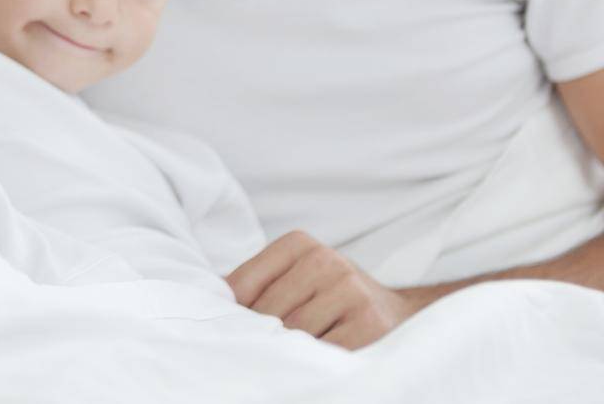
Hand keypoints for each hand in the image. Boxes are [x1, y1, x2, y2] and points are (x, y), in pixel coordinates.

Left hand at [227, 230, 422, 348]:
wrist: (399, 314)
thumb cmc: (332, 297)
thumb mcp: (296, 276)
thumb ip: (258, 283)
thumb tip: (207, 299)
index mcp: (298, 244)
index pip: (242, 284)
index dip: (233, 314)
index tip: (229, 330)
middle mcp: (326, 260)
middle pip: (266, 313)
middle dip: (261, 336)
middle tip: (258, 350)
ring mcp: (351, 291)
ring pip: (293, 334)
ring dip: (287, 351)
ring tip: (288, 356)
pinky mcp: (370, 324)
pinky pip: (324, 353)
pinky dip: (314, 363)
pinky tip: (314, 363)